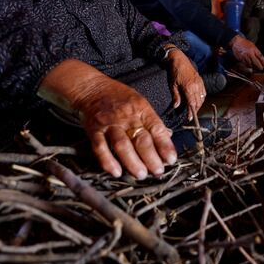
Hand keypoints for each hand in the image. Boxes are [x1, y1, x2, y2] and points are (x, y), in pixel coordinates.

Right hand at [38, 60, 175, 178]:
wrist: (92, 88)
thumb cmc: (119, 96)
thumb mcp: (140, 102)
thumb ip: (152, 121)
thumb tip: (167, 137)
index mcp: (141, 109)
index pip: (157, 129)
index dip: (165, 146)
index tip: (171, 160)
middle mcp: (126, 116)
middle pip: (141, 140)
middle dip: (152, 158)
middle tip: (158, 171)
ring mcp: (109, 123)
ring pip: (123, 145)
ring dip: (133, 162)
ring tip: (141, 174)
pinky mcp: (94, 130)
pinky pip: (100, 148)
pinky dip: (108, 161)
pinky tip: (116, 172)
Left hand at [166, 49, 205, 119]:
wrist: (179, 59)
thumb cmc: (174, 72)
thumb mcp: (172, 85)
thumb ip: (175, 96)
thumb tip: (176, 106)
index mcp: (189, 88)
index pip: (192, 104)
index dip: (191, 112)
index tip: (189, 118)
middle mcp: (196, 86)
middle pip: (198, 102)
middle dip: (195, 110)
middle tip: (191, 116)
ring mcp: (200, 83)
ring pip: (202, 98)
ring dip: (198, 105)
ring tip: (193, 109)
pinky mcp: (201, 80)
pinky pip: (204, 92)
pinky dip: (201, 98)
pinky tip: (198, 100)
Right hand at [230, 36, 263, 69]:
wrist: (237, 42)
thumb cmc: (246, 44)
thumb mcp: (253, 46)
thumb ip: (257, 52)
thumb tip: (261, 60)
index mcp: (254, 49)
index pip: (260, 56)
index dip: (263, 62)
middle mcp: (249, 53)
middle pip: (256, 62)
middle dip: (259, 66)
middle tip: (261, 68)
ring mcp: (245, 56)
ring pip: (250, 64)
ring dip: (253, 67)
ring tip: (255, 67)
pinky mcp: (241, 58)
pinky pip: (245, 64)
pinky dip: (248, 65)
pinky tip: (250, 65)